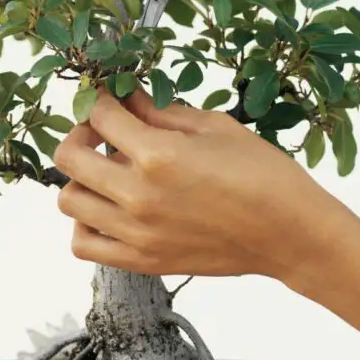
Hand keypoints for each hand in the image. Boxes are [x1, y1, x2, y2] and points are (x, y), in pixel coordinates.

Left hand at [51, 88, 356, 279]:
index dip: (101, 99)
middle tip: (103, 130)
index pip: (101, 116)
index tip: (111, 98)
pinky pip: (84, 245)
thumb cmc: (264, 175)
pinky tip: (108, 209)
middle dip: (82, 133)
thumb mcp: (216, 127)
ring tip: (107, 172)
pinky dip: (84, 224)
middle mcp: (138, 195)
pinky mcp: (143, 261)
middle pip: (69, 157)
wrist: (290, 234)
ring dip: (81, 178)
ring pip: (69, 200)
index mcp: (158, 155)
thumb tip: (129, 98)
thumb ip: (163, 113)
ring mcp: (137, 233)